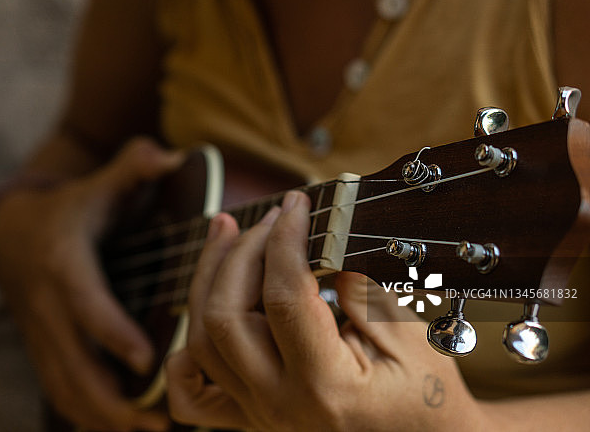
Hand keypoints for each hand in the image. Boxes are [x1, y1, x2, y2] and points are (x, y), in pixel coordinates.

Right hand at [0, 138, 180, 430]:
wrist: (9, 233)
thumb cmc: (68, 209)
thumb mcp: (96, 185)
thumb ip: (131, 168)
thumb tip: (170, 154)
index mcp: (62, 264)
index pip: (83, 304)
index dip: (111, 334)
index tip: (146, 362)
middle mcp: (46, 306)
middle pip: (71, 364)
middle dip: (113, 401)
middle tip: (160, 424)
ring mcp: (40, 335)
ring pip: (64, 388)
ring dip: (103, 419)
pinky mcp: (42, 351)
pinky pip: (59, 392)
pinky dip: (86, 417)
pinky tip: (120, 431)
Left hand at [166, 191, 486, 430]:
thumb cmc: (429, 398)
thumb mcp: (411, 338)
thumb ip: (361, 291)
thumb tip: (317, 244)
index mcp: (325, 387)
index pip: (284, 297)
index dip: (285, 239)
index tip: (298, 203)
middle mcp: (279, 405)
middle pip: (227, 316)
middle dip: (242, 251)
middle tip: (271, 215)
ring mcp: (258, 415)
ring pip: (201, 342)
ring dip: (209, 279)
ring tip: (226, 231)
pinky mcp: (251, 418)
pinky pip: (192, 395)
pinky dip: (185, 353)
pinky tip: (204, 314)